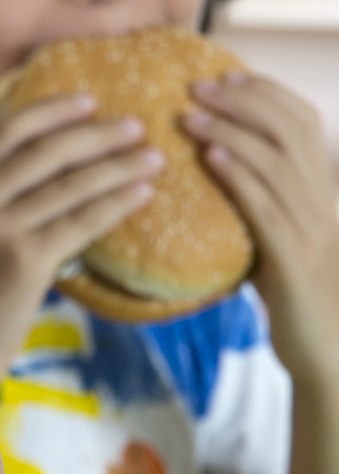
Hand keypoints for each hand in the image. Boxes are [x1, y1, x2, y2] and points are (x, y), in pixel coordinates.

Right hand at [0, 95, 159, 393]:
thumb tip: (51, 182)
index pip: (11, 131)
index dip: (53, 110)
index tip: (90, 101)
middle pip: (48, 151)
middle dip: (98, 134)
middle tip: (138, 126)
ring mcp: (0, 230)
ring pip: (71, 185)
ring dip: (119, 167)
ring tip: (154, 158)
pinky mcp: (24, 261)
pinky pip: (81, 222)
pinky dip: (116, 204)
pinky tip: (142, 195)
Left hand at [185, 73, 338, 375]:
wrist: (329, 354)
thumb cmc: (298, 297)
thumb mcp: (283, 240)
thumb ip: (263, 206)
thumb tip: (218, 174)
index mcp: (325, 191)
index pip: (304, 123)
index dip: (266, 94)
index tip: (225, 78)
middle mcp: (326, 201)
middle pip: (289, 132)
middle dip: (241, 102)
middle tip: (196, 87)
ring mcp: (314, 230)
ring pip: (276, 163)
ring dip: (230, 132)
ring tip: (190, 116)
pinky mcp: (294, 261)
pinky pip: (265, 208)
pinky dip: (238, 177)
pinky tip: (211, 157)